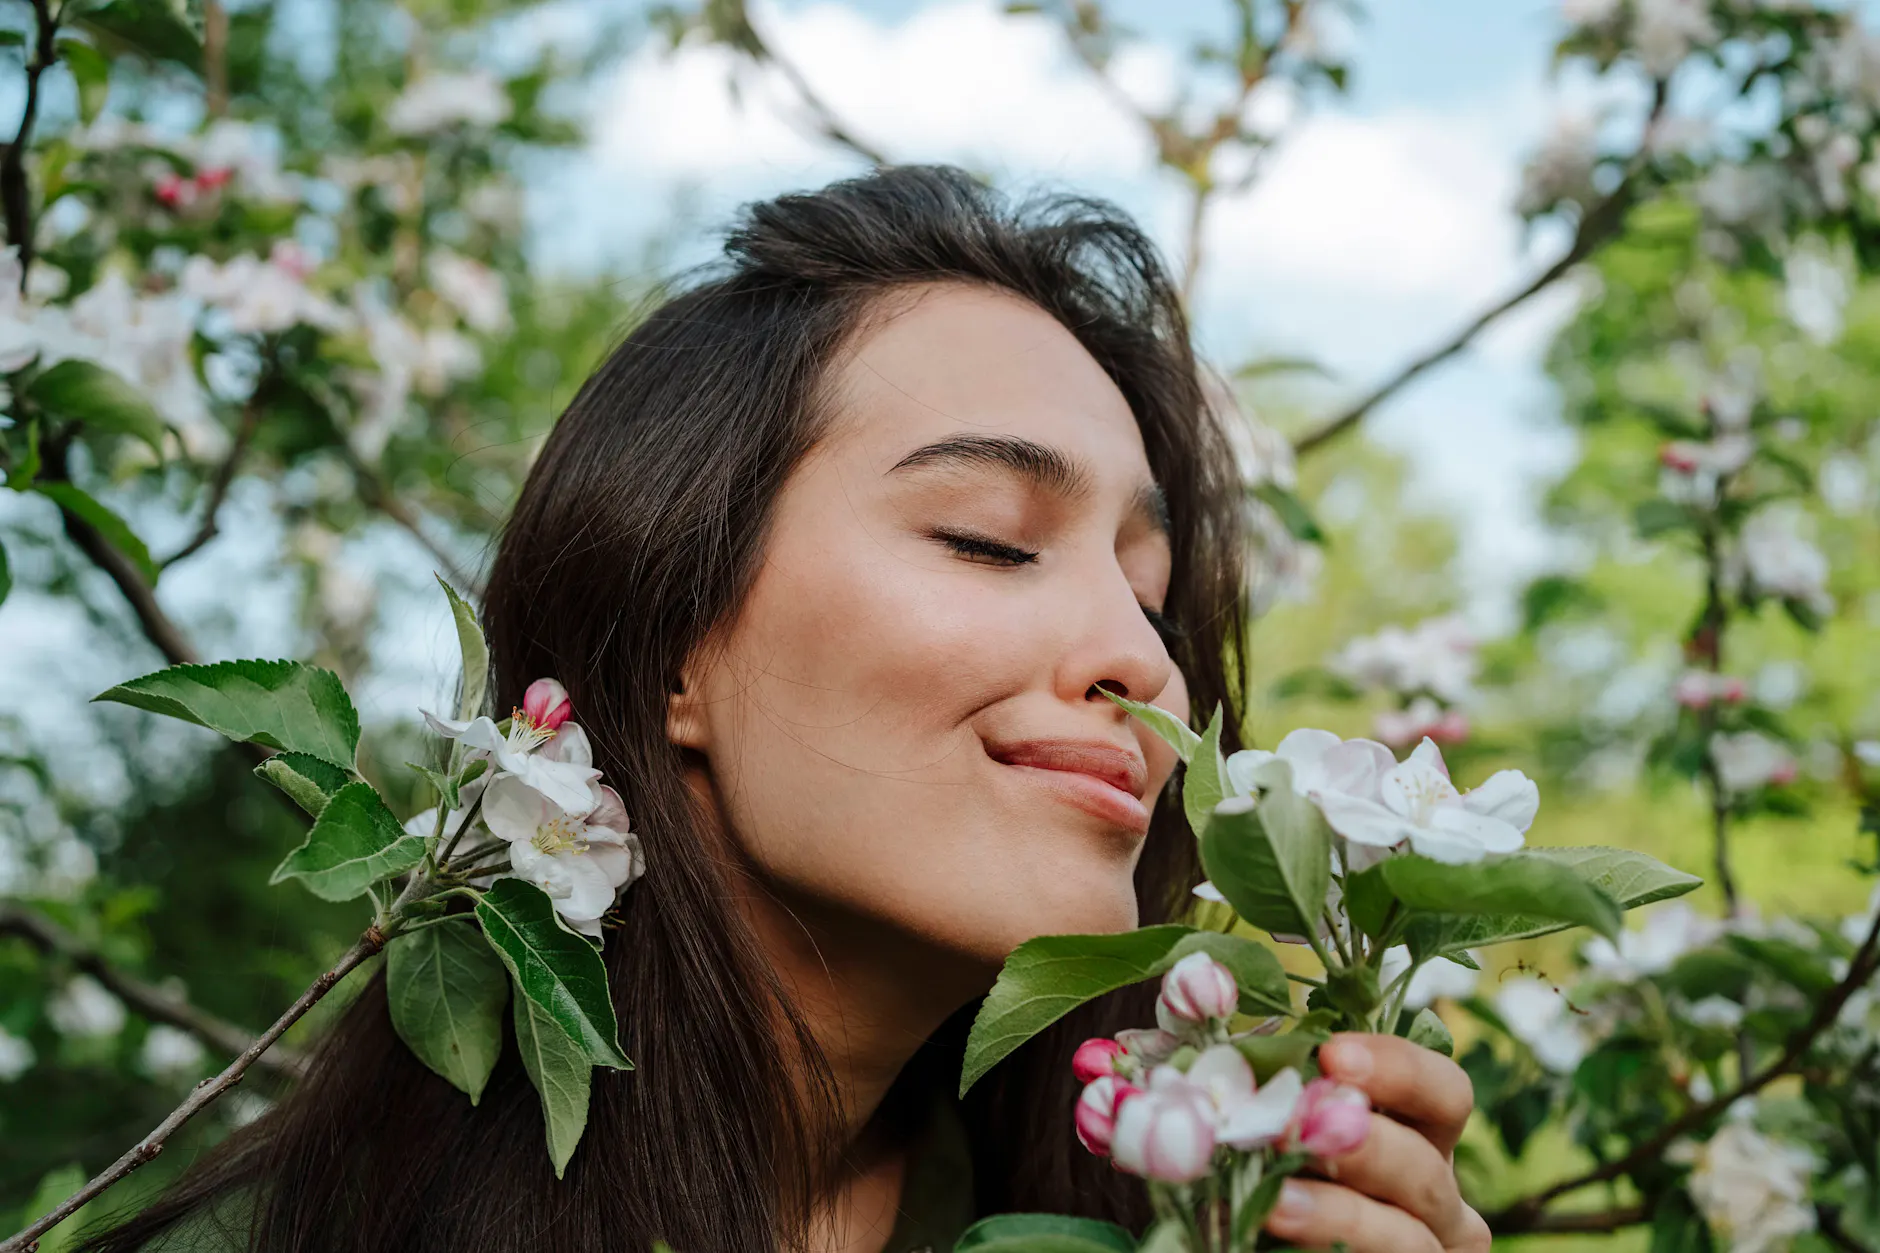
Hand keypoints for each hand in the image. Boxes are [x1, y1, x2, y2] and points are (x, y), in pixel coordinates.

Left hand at [1262, 1033, 1489, 1252]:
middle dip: (1361, 1145)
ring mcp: (1429, 1252)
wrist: (1251, 1240)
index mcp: (1417, 1137)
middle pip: (1425, 1166)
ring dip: (1340, 1214)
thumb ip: (1255, 1076)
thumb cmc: (1265, 1179)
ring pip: (1407, 1237)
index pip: (1445, 1092)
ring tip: (1278, 1201)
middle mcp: (1436, 1197)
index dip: (1399, 1069)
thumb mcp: (1266, 1123)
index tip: (1331, 1054)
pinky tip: (1277, 1229)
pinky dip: (1332, 1249)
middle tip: (1296, 1129)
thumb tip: (1207, 990)